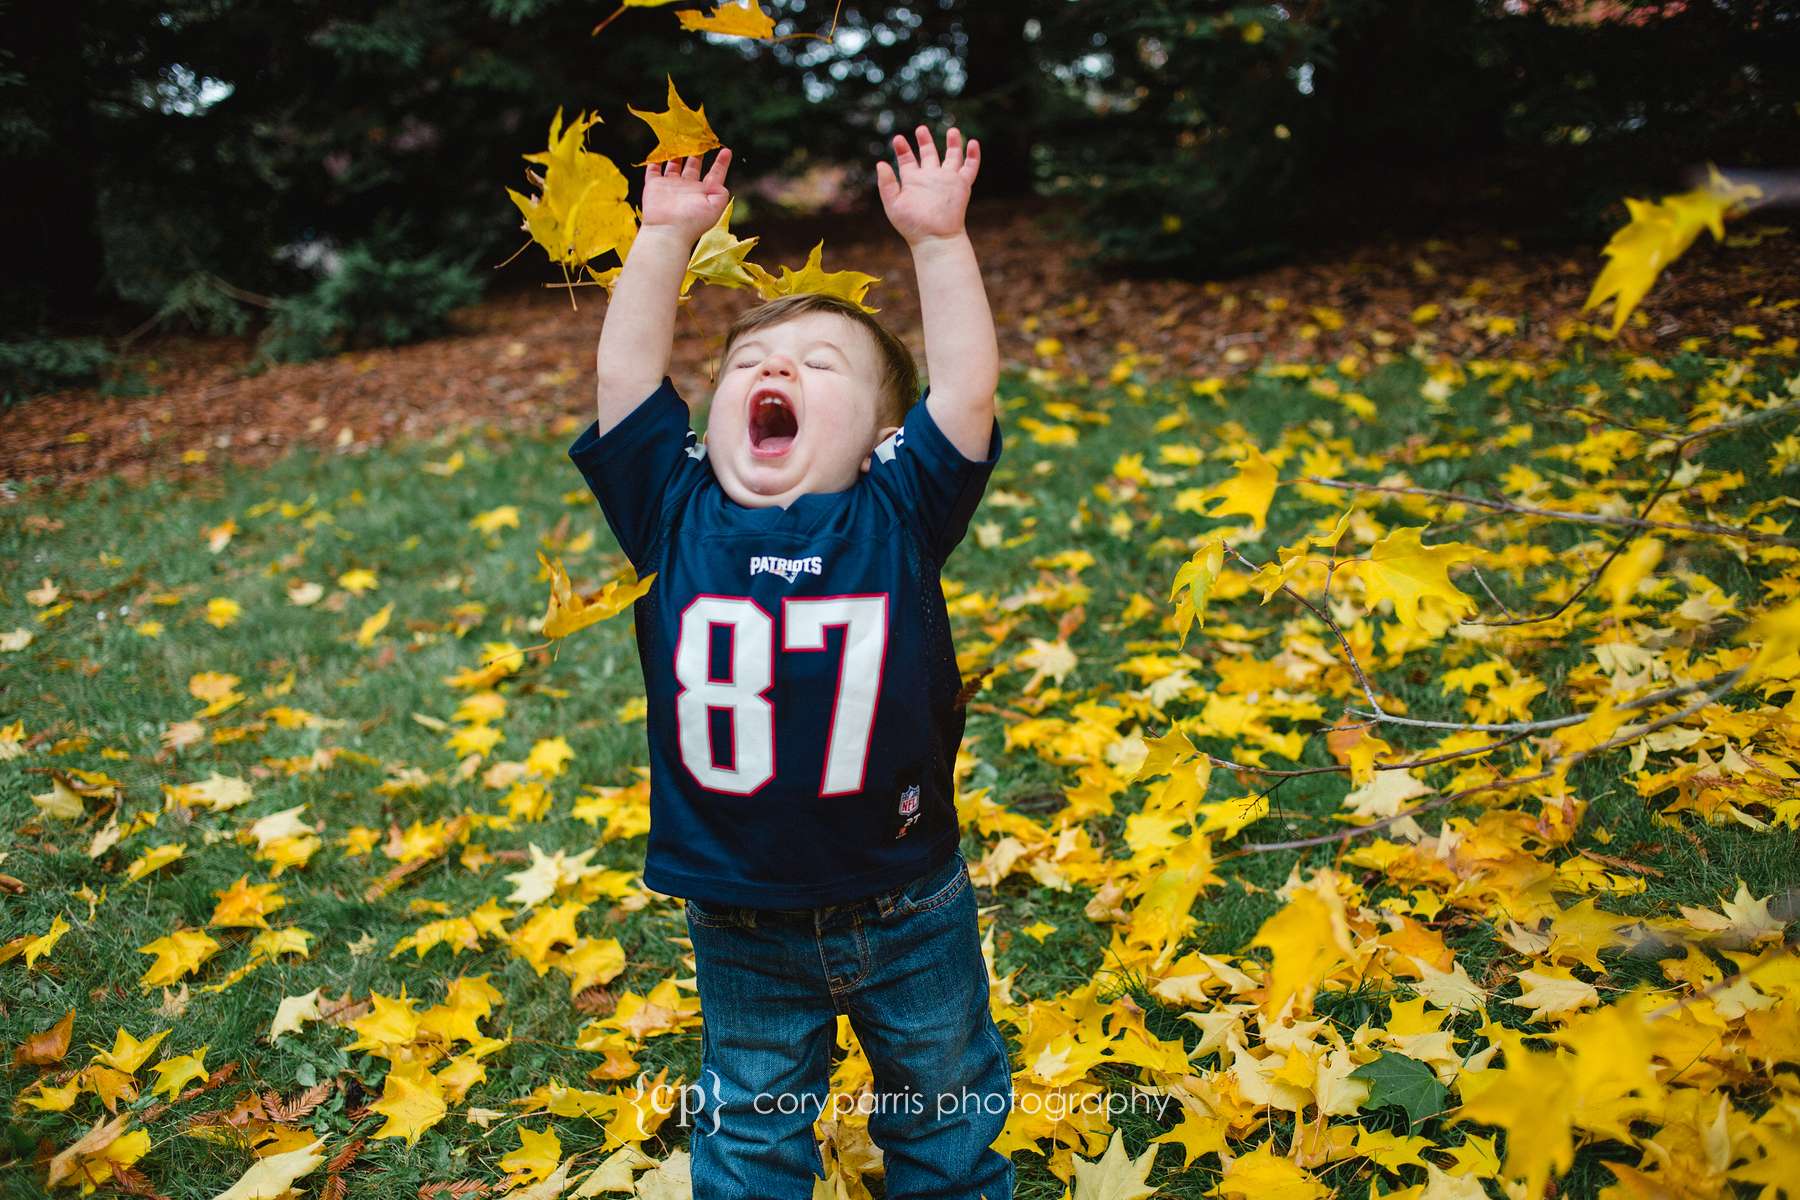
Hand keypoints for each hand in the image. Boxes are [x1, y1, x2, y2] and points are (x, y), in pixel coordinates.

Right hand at [640, 148, 732, 243]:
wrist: (668, 231)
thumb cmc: (693, 221)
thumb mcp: (715, 207)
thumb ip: (720, 193)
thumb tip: (719, 182)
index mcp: (703, 192)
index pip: (715, 174)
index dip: (721, 163)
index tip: (726, 151)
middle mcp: (688, 188)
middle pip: (693, 166)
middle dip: (697, 153)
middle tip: (699, 139)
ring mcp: (670, 186)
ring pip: (674, 165)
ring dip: (677, 153)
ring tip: (680, 139)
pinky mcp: (654, 186)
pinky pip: (653, 170)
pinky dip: (655, 161)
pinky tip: (659, 150)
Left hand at [876, 126, 979, 246]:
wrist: (934, 238)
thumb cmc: (912, 226)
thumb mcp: (893, 204)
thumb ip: (887, 184)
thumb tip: (881, 163)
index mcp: (913, 181)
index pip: (907, 160)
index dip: (903, 149)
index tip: (898, 138)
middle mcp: (931, 178)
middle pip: (929, 154)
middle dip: (925, 141)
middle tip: (921, 128)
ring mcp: (947, 180)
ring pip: (952, 157)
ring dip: (953, 143)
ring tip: (952, 130)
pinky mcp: (962, 185)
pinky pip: (970, 167)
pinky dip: (973, 155)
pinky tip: (973, 142)